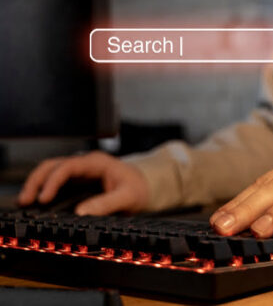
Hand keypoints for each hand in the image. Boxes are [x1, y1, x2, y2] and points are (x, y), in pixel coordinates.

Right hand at [18, 151, 149, 215]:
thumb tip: (81, 213)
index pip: (68, 166)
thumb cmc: (138, 187)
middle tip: (25, 201)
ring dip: (36, 184)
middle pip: (53, 165)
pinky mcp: (77, 181)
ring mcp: (79, 171)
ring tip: (25, 202)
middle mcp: (85, 163)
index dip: (53, 181)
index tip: (44, 199)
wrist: (145, 185)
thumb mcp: (128, 196)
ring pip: (50, 171)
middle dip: (36, 181)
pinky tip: (36, 203)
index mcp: (97, 162)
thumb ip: (107, 203)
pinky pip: (55, 181)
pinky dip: (43, 189)